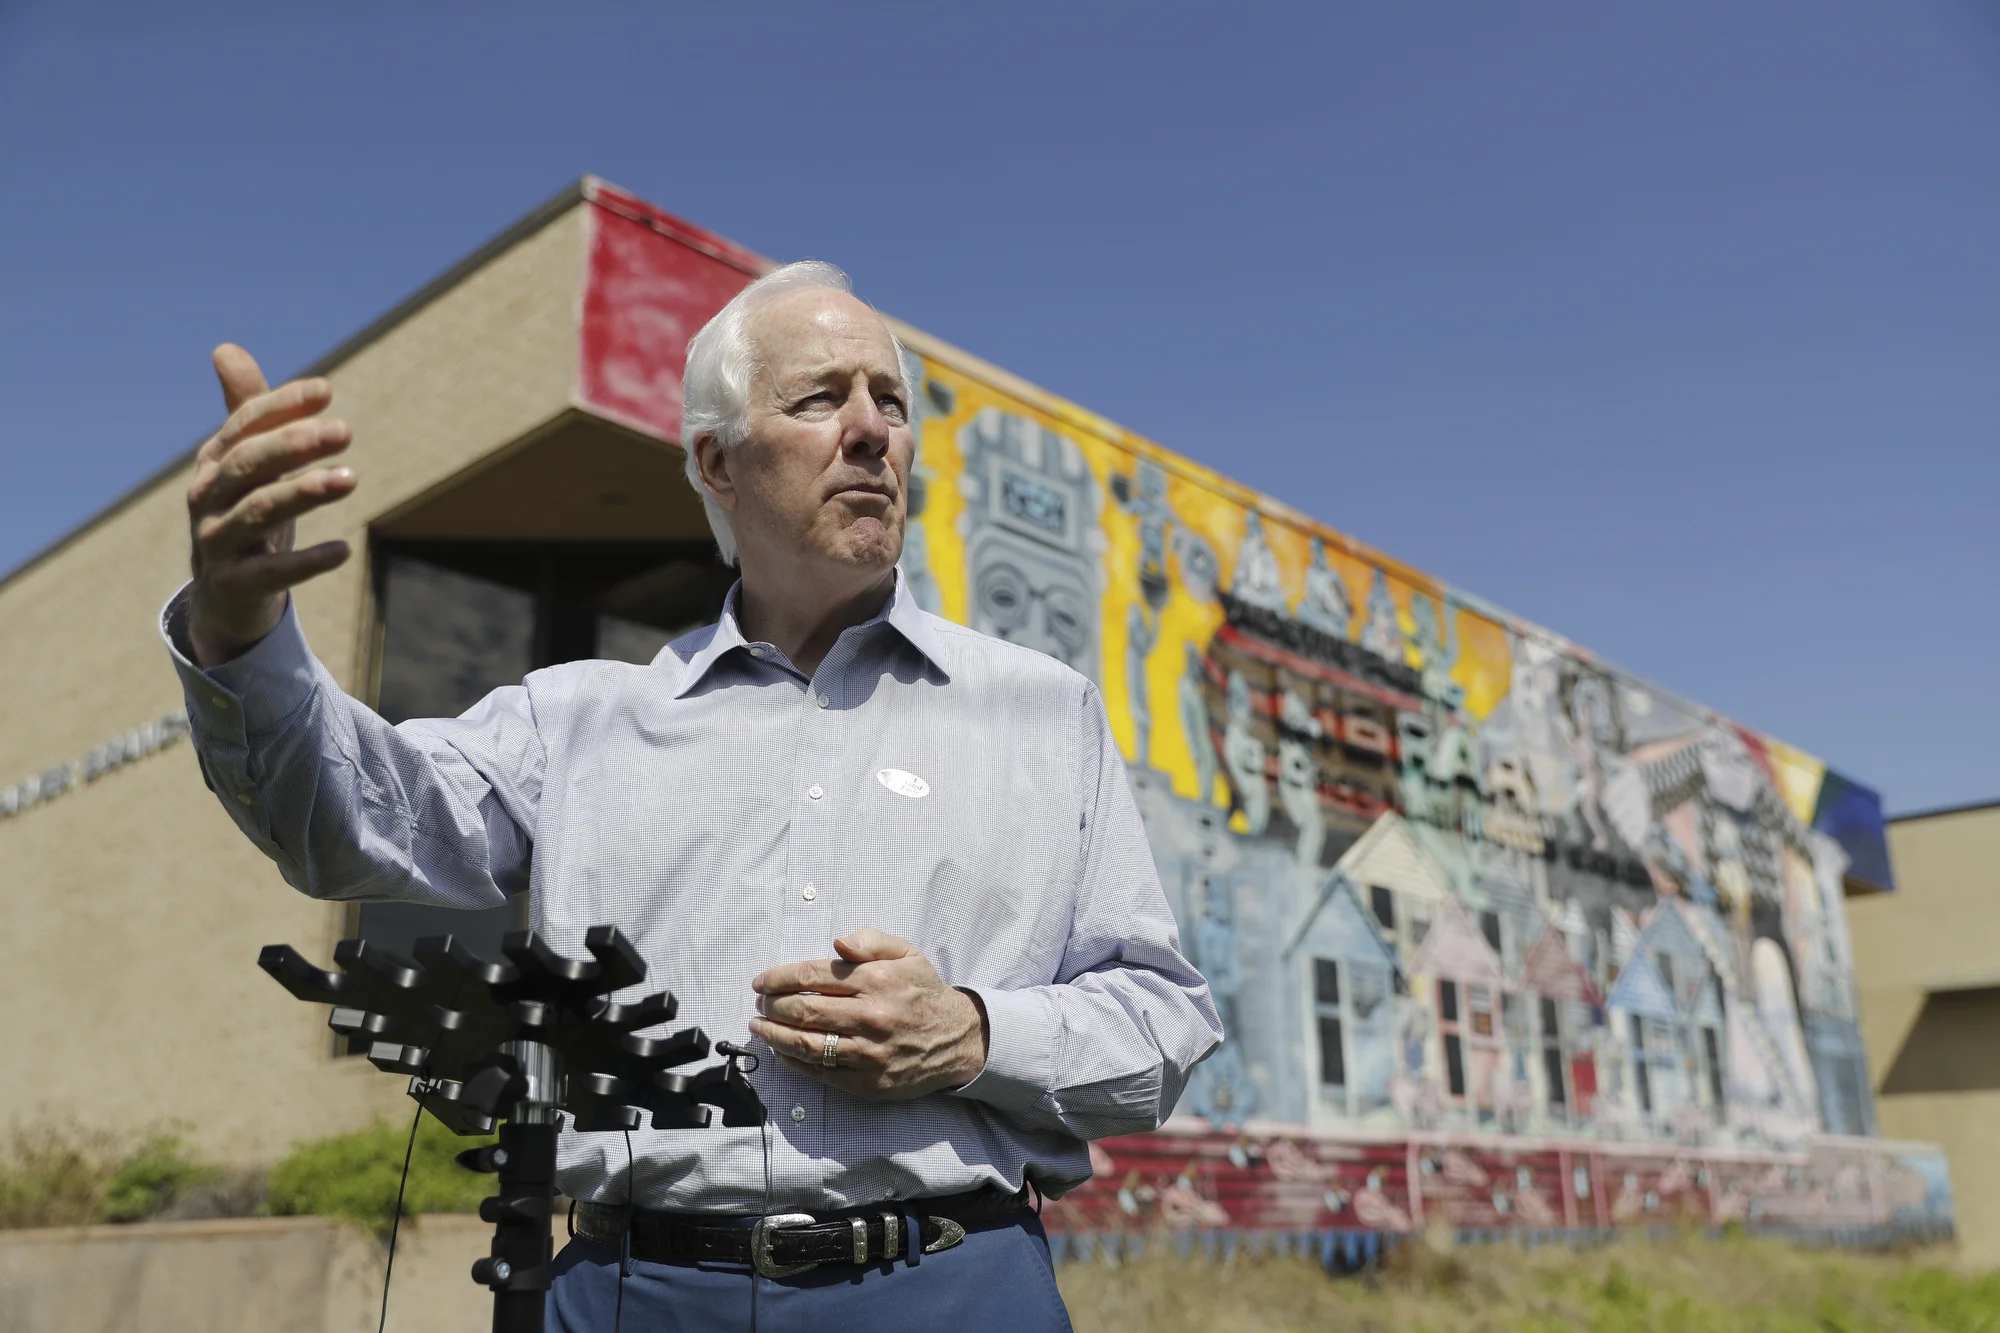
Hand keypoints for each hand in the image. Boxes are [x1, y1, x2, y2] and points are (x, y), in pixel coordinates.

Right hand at [184, 345, 357, 665]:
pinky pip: (269, 573)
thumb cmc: (246, 514)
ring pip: (257, 513)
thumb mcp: (249, 464)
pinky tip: (344, 550)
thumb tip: (225, 348)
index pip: (245, 425)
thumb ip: (249, 412)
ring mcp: (215, 543)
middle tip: (345, 430)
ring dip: (304, 493)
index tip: (327, 391)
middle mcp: (207, 498)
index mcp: (215, 462)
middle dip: (294, 444)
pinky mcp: (232, 585)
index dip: (282, 405)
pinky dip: (305, 562)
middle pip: (248, 464)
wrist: (225, 595)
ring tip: (351, 478)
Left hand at [749, 929, 988, 1100]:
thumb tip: (837, 943)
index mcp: (876, 980)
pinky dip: (793, 1061)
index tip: (761, 982)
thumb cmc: (924, 994)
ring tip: (758, 1027)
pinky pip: (820, 1073)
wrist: (958, 1040)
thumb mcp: (907, 954)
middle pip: (803, 1010)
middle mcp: (870, 1016)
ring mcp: (868, 1053)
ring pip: (806, 1044)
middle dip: (771, 1005)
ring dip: (773, 1035)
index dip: (778, 978)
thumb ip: (871, 941)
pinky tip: (781, 1051)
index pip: (811, 976)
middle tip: (759, 1003)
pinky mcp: (868, 1082)